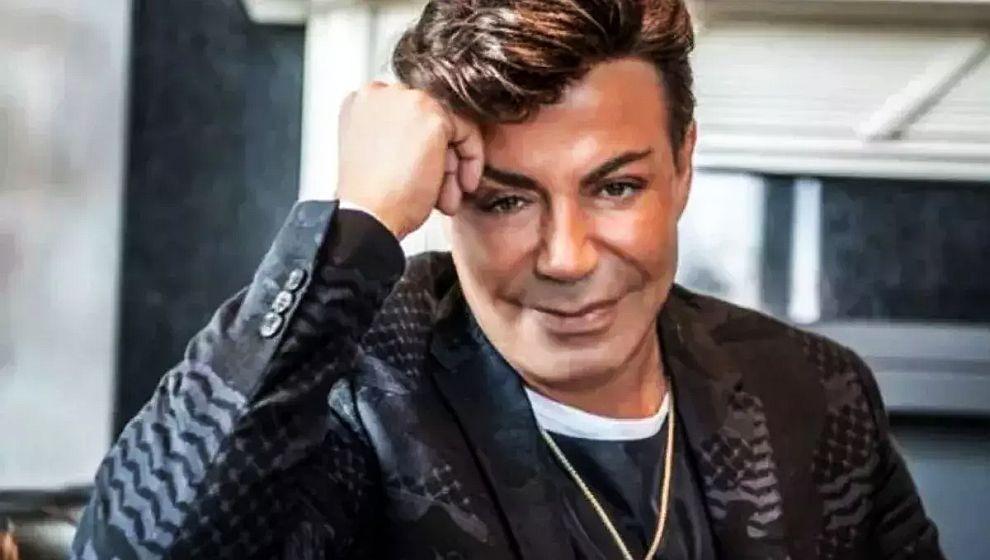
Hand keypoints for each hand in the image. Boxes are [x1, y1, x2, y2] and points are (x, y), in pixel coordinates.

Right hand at [336, 81, 483, 239]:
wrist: (367, 215)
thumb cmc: (370, 197)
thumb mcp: (379, 154)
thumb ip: (399, 135)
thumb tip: (433, 140)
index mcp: (362, 101)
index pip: (408, 115)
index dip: (420, 148)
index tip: (426, 173)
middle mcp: (381, 92)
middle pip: (429, 118)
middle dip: (440, 157)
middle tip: (440, 190)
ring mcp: (407, 99)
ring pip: (449, 125)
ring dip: (452, 164)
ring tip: (445, 197)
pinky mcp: (431, 115)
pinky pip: (466, 131)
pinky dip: (471, 159)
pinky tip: (460, 187)